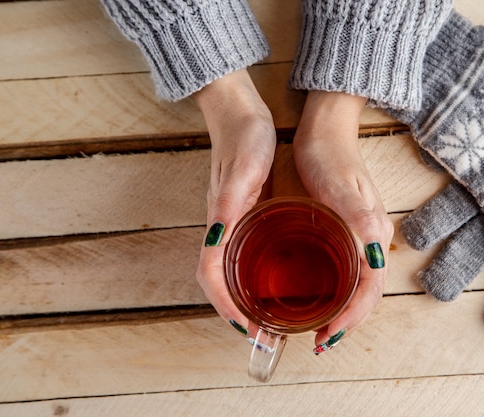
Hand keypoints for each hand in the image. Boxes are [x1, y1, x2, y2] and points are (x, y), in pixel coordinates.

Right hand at [193, 69, 276, 335]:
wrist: (240, 114)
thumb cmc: (244, 139)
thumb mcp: (242, 170)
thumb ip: (227, 206)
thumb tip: (214, 242)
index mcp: (220, 221)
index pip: (211, 276)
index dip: (226, 305)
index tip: (247, 328)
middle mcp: (221, 228)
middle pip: (219, 282)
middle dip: (236, 312)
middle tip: (261, 336)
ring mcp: (230, 223)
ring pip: (229, 273)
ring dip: (243, 300)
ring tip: (267, 320)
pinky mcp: (242, 215)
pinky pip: (241, 257)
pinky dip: (251, 279)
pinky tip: (272, 282)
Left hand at [293, 91, 393, 352]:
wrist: (325, 130)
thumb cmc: (330, 156)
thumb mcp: (342, 187)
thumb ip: (361, 219)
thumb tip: (375, 258)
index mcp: (372, 233)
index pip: (370, 289)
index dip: (352, 317)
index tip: (328, 335)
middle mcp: (369, 238)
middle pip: (365, 293)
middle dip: (346, 321)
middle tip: (320, 340)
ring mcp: (358, 234)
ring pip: (355, 284)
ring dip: (341, 310)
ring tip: (318, 327)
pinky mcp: (343, 228)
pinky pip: (344, 269)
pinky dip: (334, 291)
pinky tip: (315, 295)